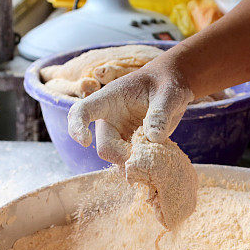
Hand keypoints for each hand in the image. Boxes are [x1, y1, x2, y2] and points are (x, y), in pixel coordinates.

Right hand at [67, 62, 193, 164]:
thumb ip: (160, 113)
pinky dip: (143, 166)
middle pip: (105, 147)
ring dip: (135, 163)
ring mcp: (120, 135)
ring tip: (158, 154)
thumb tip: (154, 137)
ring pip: (117, 160)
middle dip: (124, 156)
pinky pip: (131, 163)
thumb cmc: (166, 83)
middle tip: (149, 153)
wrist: (173, 88)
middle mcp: (110, 120)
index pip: (81, 112)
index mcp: (109, 100)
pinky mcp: (132, 146)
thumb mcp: (168, 93)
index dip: (77, 127)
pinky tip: (159, 159)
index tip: (85, 141)